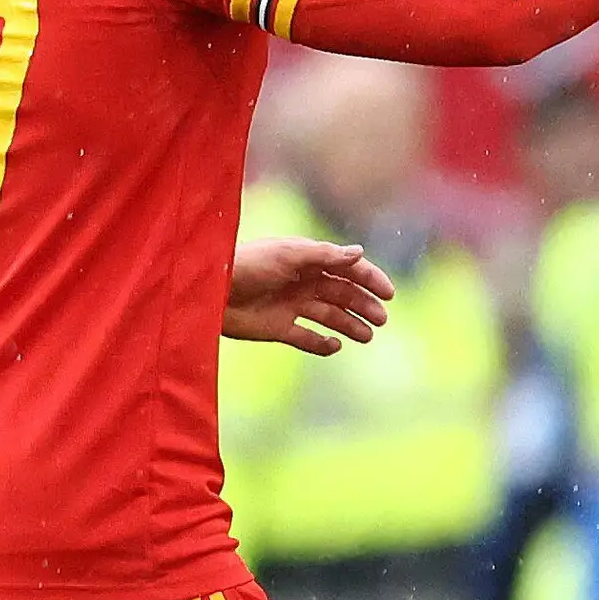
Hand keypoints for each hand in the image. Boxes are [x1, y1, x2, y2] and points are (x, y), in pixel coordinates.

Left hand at [224, 236, 394, 353]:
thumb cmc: (248, 266)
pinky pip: (306, 338)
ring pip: (329, 316)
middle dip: (364, 305)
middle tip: (381, 319)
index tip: (389, 294)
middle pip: (342, 294)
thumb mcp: (289, 255)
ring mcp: (291, 306)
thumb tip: (359, 252)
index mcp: (306, 261)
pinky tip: (335, 347)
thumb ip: (325, 255)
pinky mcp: (278, 328)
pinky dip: (322, 344)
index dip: (370, 279)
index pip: (347, 268)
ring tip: (367, 336)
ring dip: (350, 325)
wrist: (209, 292)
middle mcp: (302, 282)